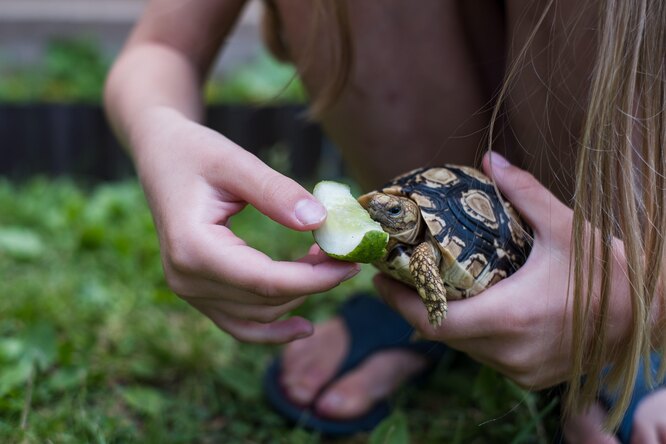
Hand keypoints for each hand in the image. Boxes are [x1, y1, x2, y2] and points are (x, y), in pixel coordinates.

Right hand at [132, 109, 358, 343]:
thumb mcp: (236, 162)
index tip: (351, 263)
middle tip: (345, 253)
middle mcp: (186, 278)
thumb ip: (276, 192)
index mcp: (193, 247)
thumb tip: (320, 222)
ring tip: (328, 263)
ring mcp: (189, 290)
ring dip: (299, 295)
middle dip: (313, 282)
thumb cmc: (195, 153)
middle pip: (266, 300)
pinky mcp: (198, 292)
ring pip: (259, 315)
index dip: (314, 278)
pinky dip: (271, 329)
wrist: (162, 157)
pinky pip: (239, 324)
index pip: (265, 281)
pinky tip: (304, 326)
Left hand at [376, 152, 631, 388]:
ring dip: (441, 319)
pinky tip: (469, 305)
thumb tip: (491, 158)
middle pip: (442, 334)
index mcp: (512, 317)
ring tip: (427, 286)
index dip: (400, 302)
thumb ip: (524, 192)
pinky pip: (484, 355)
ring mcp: (521, 369)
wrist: (653, 315)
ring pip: (462, 346)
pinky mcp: (530, 375)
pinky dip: (469, 332)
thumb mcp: (567, 227)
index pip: (434, 321)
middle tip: (399, 275)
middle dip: (414, 306)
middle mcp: (511, 352)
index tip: (380, 279)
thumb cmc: (612, 273)